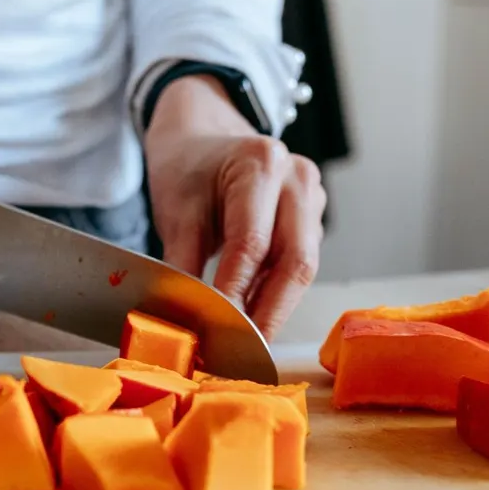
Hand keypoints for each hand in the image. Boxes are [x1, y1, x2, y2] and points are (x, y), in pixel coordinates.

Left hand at [143, 75, 325, 336]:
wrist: (202, 138)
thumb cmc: (188, 169)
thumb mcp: (176, 212)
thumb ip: (184, 266)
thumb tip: (186, 321)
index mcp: (260, 164)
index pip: (252, 244)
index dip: (235, 294)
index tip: (218, 332)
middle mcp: (297, 178)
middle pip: (295, 261)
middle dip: (270, 313)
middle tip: (245, 351)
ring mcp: (311, 198)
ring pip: (303, 267)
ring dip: (275, 307)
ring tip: (247, 341)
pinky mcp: (312, 218)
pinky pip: (300, 263)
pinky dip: (277, 292)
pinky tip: (256, 316)